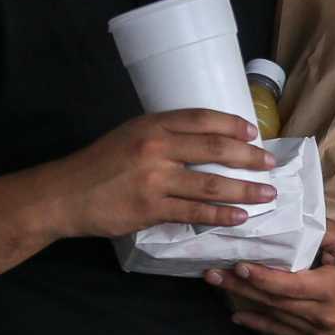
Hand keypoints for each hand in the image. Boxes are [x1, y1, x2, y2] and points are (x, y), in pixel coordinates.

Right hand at [51, 110, 277, 239]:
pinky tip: (239, 217)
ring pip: (211, 184)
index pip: (202, 118)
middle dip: (249, 158)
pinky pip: (195, 213)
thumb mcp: (128, 134)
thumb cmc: (98, 164)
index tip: (253, 134)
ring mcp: (154, 179)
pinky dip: (221, 215)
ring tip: (267, 194)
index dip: (233, 124)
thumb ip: (162, 135)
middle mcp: (156, 147)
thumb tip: (203, 141)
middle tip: (271, 164)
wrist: (63, 195)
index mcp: (151, 124)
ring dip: (245, 190)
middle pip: (215, 148)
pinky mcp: (151, 209)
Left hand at [206, 221, 334, 334]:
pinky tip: (244, 319)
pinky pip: (287, 333)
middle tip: (210, 275)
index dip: (257, 276)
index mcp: (330, 288)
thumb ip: (321, 229)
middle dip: (239, 288)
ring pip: (276, 319)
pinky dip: (264, 325)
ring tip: (219, 291)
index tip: (235, 264)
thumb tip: (290, 214)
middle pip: (272, 302)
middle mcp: (322, 315)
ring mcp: (323, 332)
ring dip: (246, 306)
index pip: (284, 284)